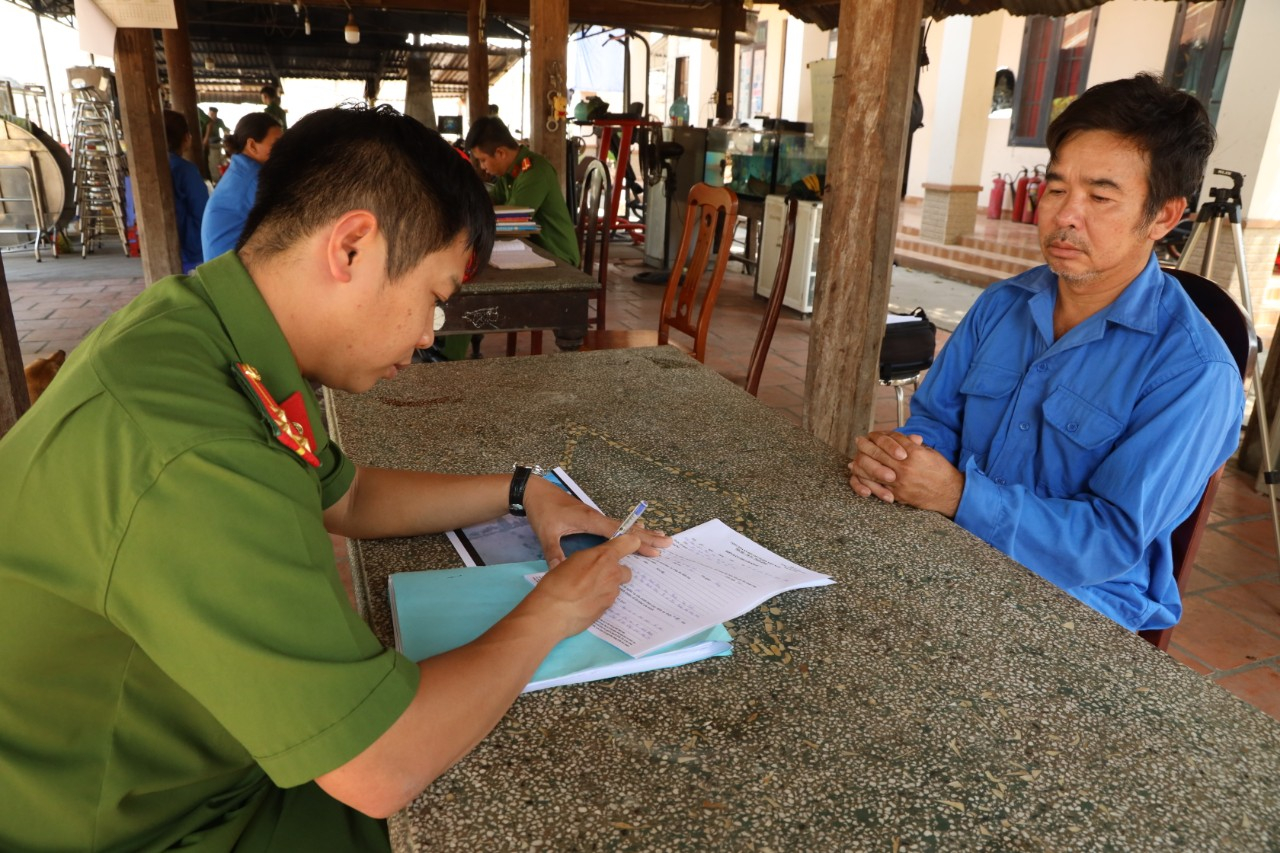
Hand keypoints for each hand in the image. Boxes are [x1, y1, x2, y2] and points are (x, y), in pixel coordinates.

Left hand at [521, 477, 671, 567]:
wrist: (535, 491)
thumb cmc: (543, 511)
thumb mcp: (546, 533)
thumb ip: (554, 553)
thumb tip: (560, 571)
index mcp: (590, 520)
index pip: (619, 533)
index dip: (637, 542)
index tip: (654, 550)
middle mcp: (597, 516)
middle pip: (628, 528)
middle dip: (648, 536)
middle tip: (668, 542)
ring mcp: (595, 515)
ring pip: (624, 526)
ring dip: (642, 532)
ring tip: (660, 536)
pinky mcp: (591, 516)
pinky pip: (616, 525)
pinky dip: (630, 529)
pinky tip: (637, 530)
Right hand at [523, 534, 638, 637]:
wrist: (553, 611)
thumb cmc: (557, 581)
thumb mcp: (573, 560)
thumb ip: (591, 559)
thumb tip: (595, 563)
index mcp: (604, 556)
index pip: (629, 543)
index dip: (629, 543)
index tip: (628, 545)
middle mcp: (613, 574)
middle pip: (626, 570)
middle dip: (615, 572)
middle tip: (597, 575)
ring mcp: (612, 593)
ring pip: (615, 587)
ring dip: (606, 587)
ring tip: (586, 591)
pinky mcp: (608, 609)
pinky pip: (608, 600)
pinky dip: (599, 600)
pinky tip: (584, 602)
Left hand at [848, 432, 963, 516]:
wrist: (950, 493)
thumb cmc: (940, 470)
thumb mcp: (928, 452)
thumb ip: (910, 444)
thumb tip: (895, 437)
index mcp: (913, 453)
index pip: (890, 440)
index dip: (878, 436)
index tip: (870, 434)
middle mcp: (905, 467)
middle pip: (878, 453)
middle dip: (865, 446)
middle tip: (859, 441)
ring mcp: (900, 482)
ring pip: (873, 470)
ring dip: (862, 461)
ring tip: (855, 456)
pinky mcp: (898, 495)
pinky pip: (877, 486)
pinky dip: (866, 479)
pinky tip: (859, 474)